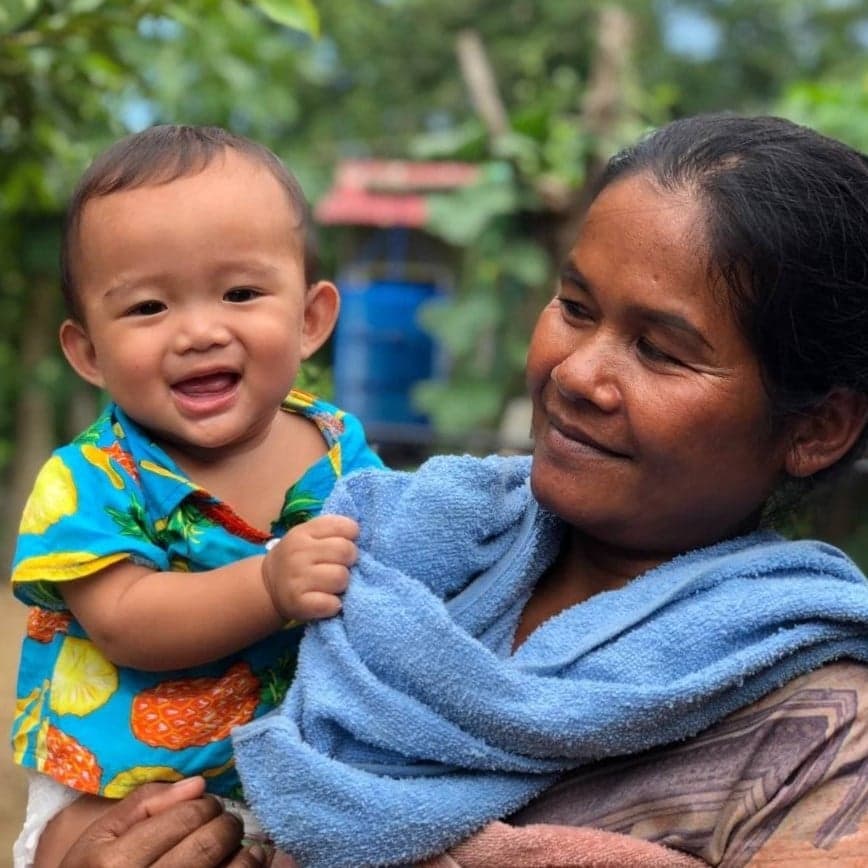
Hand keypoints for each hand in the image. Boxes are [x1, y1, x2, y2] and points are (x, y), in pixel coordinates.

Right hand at [57, 777, 266, 867]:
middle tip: (224, 824)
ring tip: (238, 848)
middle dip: (227, 825)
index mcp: (116, 863)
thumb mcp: (102, 836)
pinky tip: (243, 865)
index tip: (206, 808)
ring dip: (245, 855)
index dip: (206, 805)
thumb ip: (146, 803)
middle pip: (210, 844)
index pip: (187, 817)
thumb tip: (199, 785)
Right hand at [261, 514, 358, 621]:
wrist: (268, 586)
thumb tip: (362, 534)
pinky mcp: (299, 604)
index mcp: (303, 532)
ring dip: (342, 584)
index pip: (345, 527)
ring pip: (341, 577)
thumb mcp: (308, 536)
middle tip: (339, 566)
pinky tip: (327, 601)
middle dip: (349, 561)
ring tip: (331, 585)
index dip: (352, 537)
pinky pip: (332, 604)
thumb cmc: (298, 558)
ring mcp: (297, 578)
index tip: (344, 545)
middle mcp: (298, 553)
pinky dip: (334, 605)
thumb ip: (332, 531)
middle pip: (346, 551)